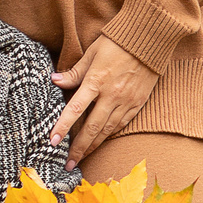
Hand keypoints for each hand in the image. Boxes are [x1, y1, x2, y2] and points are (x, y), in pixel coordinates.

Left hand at [50, 37, 156, 163]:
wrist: (150, 38)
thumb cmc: (118, 42)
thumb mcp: (92, 52)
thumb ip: (74, 72)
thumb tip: (55, 80)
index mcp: (96, 81)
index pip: (75, 109)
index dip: (62, 127)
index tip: (52, 142)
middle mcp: (111, 94)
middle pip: (92, 128)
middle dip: (79, 148)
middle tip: (68, 164)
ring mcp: (126, 100)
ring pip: (107, 130)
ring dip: (93, 146)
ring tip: (82, 158)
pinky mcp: (137, 102)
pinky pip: (121, 123)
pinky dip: (109, 135)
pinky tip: (101, 141)